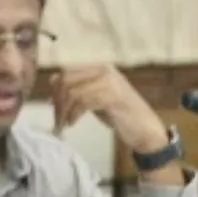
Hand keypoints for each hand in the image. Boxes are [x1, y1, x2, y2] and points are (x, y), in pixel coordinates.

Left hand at [50, 66, 167, 153]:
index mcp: (99, 68)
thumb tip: (52, 81)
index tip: (53, 107)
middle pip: (66, 80)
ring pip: (72, 92)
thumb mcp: (94, 97)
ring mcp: (110, 82)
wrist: (144, 128)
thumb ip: (78, 88)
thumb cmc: (118, 113)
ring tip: (63, 124)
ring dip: (63, 111)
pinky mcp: (112, 97)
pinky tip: (72, 124)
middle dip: (57, 101)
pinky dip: (73, 115)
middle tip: (56, 119)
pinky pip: (82, 103)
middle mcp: (104, 71)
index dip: (54, 90)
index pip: (66, 72)